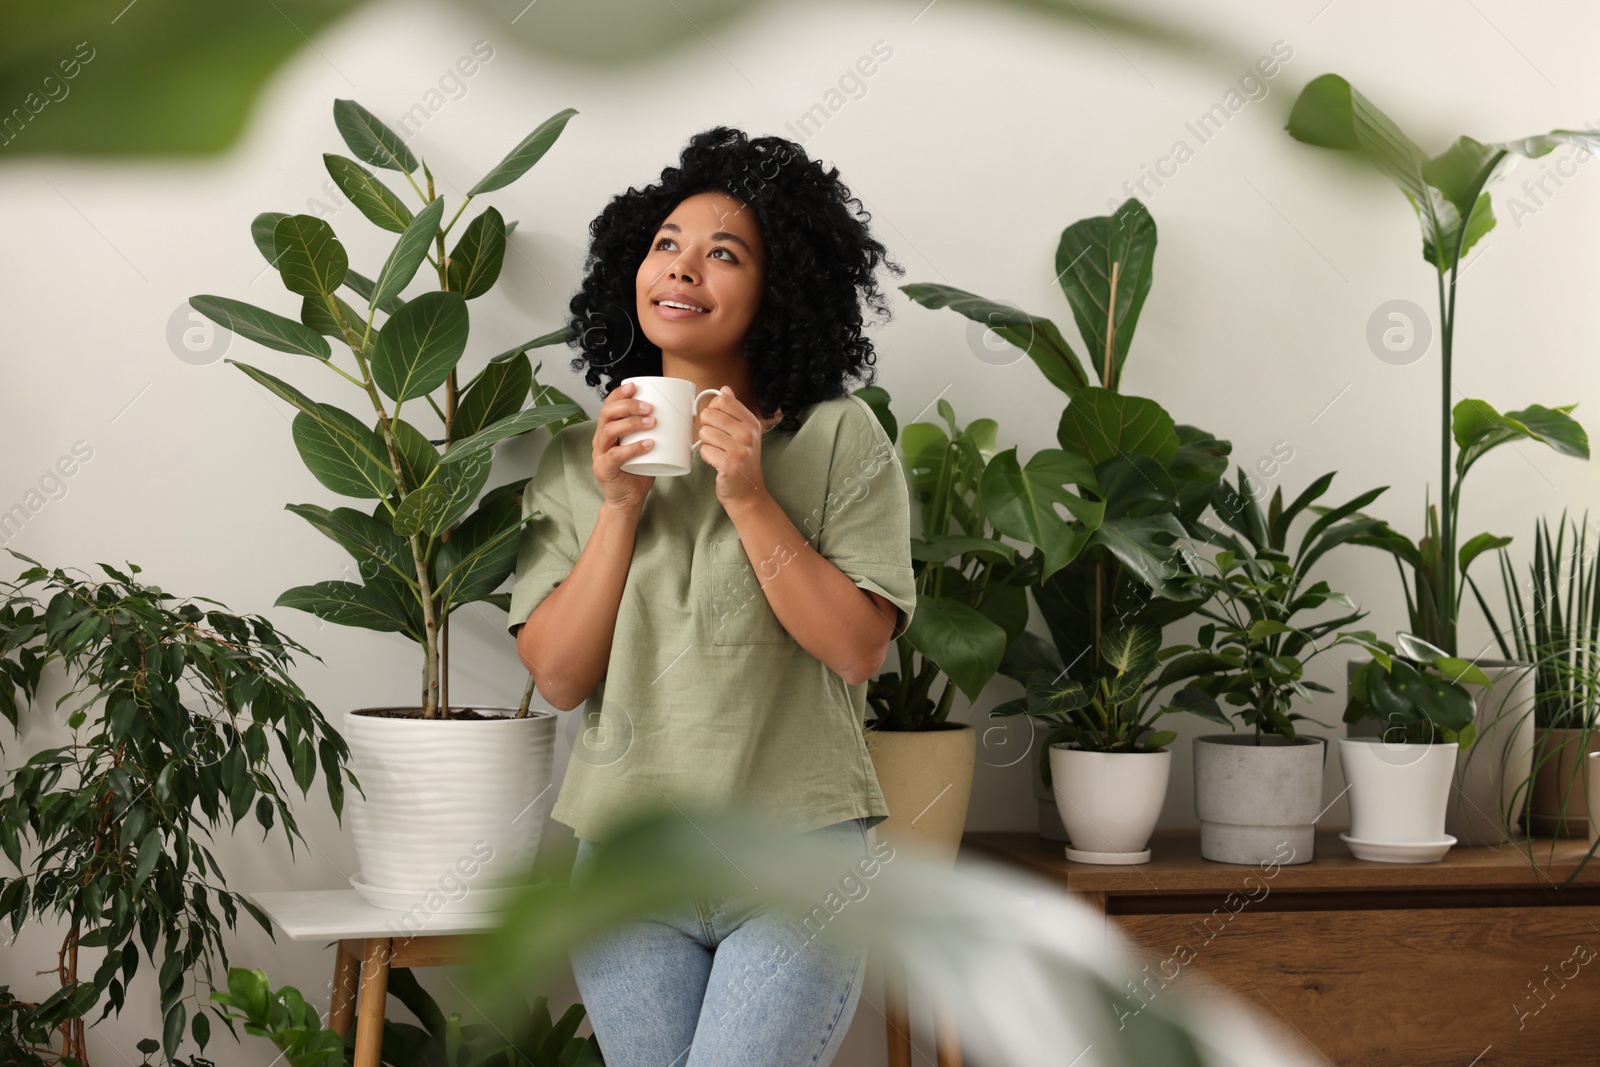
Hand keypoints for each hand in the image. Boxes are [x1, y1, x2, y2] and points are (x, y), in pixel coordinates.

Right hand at [591, 380, 655, 511]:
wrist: (628, 500)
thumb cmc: (638, 471)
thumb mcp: (645, 446)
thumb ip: (655, 432)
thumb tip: (681, 417)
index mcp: (608, 430)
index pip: (609, 405)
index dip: (619, 393)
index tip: (635, 386)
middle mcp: (601, 439)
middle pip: (607, 413)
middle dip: (628, 406)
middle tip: (649, 407)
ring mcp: (600, 454)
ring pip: (609, 430)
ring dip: (632, 423)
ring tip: (652, 423)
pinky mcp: (603, 469)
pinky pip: (616, 455)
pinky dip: (633, 448)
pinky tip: (648, 444)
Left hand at [696, 386, 769, 509]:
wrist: (747, 492)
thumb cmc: (742, 461)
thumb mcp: (744, 433)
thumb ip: (734, 410)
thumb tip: (725, 389)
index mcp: (751, 422)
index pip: (723, 401)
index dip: (713, 409)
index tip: (716, 421)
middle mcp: (748, 434)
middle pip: (709, 415)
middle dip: (707, 428)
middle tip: (717, 441)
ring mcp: (740, 450)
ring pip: (704, 433)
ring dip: (706, 444)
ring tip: (718, 452)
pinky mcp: (729, 465)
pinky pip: (704, 451)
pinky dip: (706, 457)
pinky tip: (717, 462)